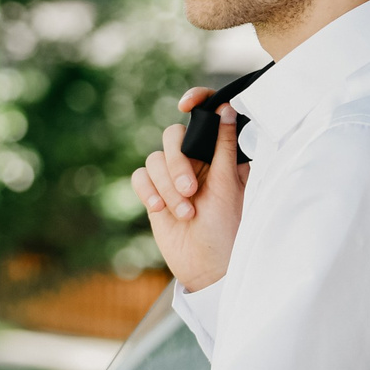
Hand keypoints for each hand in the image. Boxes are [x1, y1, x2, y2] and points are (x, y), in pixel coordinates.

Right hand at [131, 86, 243, 292]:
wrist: (207, 268)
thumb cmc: (227, 229)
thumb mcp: (230, 186)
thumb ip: (225, 147)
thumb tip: (226, 109)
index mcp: (218, 155)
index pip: (205, 116)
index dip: (197, 102)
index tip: (187, 105)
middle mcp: (195, 161)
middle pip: (173, 136)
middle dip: (177, 163)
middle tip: (191, 191)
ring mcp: (172, 177)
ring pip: (155, 158)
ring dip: (167, 185)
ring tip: (184, 213)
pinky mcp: (154, 193)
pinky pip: (140, 177)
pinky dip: (148, 190)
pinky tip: (160, 209)